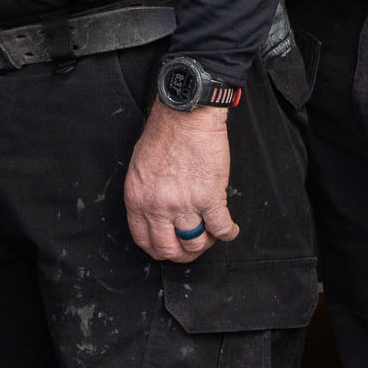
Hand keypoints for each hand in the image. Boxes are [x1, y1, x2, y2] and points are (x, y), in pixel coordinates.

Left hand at [125, 102, 236, 262]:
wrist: (186, 114)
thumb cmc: (165, 134)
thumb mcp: (140, 168)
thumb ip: (146, 196)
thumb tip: (156, 218)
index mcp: (137, 198)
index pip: (144, 240)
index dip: (159, 250)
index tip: (170, 249)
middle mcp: (157, 206)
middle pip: (169, 249)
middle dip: (183, 253)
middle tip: (193, 247)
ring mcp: (184, 204)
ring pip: (195, 242)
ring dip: (206, 242)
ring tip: (211, 233)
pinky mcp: (209, 197)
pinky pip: (221, 229)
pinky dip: (228, 233)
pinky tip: (230, 229)